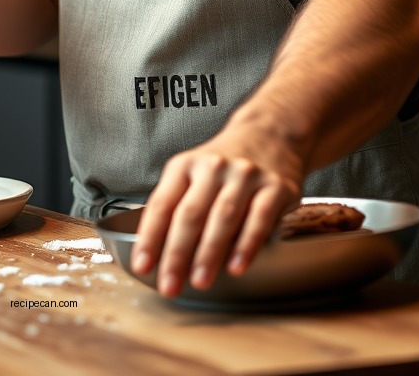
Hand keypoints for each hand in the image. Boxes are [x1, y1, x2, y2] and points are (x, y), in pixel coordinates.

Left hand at [130, 124, 302, 297]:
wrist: (270, 133)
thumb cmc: (223, 165)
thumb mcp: (192, 173)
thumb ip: (177, 206)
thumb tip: (157, 253)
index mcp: (185, 165)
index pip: (162, 204)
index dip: (150, 237)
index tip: (143, 266)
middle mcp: (213, 167)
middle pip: (190, 214)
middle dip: (177, 254)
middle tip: (169, 285)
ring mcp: (245, 175)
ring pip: (223, 217)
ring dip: (209, 253)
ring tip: (199, 281)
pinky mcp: (275, 186)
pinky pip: (259, 218)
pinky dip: (246, 244)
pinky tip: (236, 266)